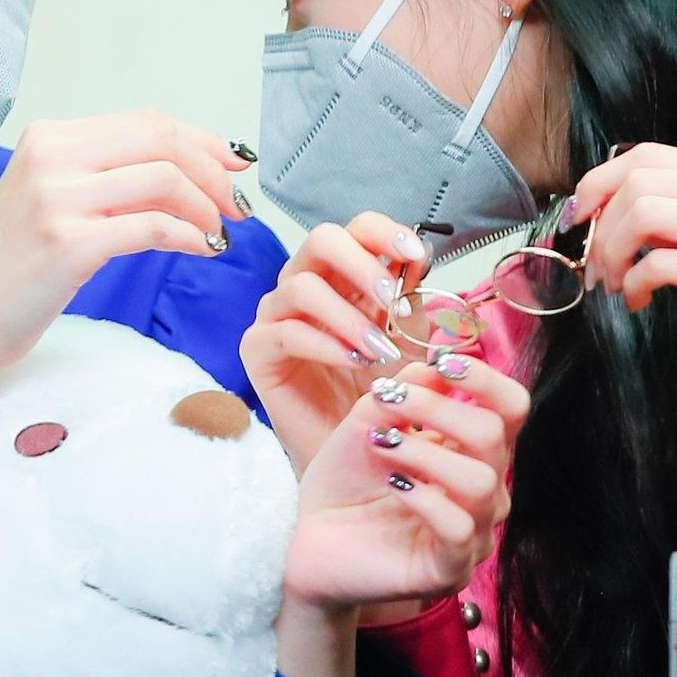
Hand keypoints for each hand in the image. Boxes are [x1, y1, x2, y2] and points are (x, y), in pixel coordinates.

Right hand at [0, 111, 252, 431]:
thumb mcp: (55, 203)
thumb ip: (108, 178)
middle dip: (213, 170)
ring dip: (206, 206)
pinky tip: (202, 250)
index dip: (200, 139)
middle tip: (237, 204)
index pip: (145, 121)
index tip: (233, 163)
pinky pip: (152, 227)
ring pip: (163, 179)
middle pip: (161, 141)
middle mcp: (51, 156)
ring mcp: (56, 198)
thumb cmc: (11, 270)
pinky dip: (190, 236)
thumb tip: (188, 169)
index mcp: (49, 138)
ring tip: (220, 231)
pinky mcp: (68, 242)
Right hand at [240, 213, 438, 478]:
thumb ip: (410, 300)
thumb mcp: (406, 340)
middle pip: (321, 239)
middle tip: (390, 298)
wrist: (356, 446)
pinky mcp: (258, 349)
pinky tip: (354, 362)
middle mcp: (307, 283)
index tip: (415, 255)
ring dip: (347, 316)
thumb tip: (419, 260)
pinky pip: (285, 332)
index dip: (385, 233)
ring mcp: (278, 314)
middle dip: (361, 263)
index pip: (358, 229)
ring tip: (379, 350)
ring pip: (301, 286)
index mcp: (346, 274)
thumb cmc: (377, 391)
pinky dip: (325, 344)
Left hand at [275, 357, 526, 676]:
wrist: (308, 540)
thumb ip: (406, 391)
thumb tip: (438, 362)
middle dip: (437, 408)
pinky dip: (425, 498)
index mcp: (472, 451)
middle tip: (387, 399)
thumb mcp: (369, 422)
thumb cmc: (345, 481)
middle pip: (494, 436)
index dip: (485, 378)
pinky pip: (459, 528)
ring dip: (423, 451)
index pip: (511, 408)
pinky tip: (393, 484)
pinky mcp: (449, 571)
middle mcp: (484, 492)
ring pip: (481, 481)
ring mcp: (472, 534)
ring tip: (380, 443)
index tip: (442, 361)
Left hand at [565, 142, 676, 416]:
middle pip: (639, 179)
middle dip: (600, 223)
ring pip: (643, 211)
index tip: (581, 218)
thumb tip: (614, 211)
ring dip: (611, 251)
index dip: (599, 182)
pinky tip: (639, 302)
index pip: (649, 154)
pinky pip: (660, 262)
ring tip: (614, 284)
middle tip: (595, 265)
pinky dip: (633, 283)